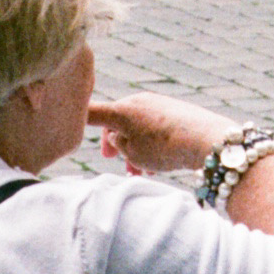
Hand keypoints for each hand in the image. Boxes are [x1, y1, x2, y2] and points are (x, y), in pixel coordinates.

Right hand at [87, 92, 241, 172]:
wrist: (207, 140)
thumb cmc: (165, 147)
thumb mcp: (131, 151)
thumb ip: (119, 142)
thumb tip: (121, 135)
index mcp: (123, 109)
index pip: (91, 111)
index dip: (76, 119)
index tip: (66, 123)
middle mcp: (139, 101)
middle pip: (116, 120)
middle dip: (114, 143)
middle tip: (113, 160)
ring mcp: (158, 104)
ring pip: (136, 127)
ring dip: (132, 148)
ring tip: (137, 172)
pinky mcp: (174, 112)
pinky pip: (152, 129)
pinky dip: (148, 145)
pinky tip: (155, 165)